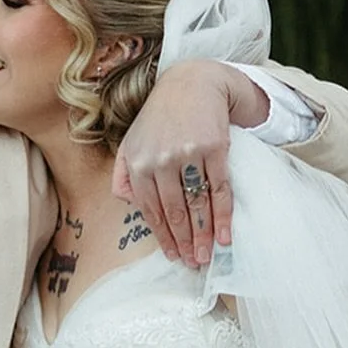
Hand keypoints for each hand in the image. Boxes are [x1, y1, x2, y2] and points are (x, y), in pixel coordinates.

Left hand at [112, 62, 266, 267]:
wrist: (192, 83)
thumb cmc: (160, 118)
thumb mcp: (131, 142)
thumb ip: (123, 175)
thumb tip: (130, 205)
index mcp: (138, 163)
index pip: (151, 210)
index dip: (164, 236)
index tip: (174, 256)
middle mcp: (160, 160)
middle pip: (175, 212)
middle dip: (185, 242)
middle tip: (194, 264)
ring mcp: (187, 154)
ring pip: (196, 204)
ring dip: (203, 235)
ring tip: (207, 256)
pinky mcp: (214, 148)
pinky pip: (219, 189)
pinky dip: (222, 216)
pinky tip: (224, 236)